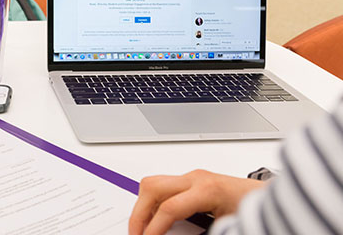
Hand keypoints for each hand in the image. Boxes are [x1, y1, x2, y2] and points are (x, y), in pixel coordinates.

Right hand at [128, 169, 265, 234]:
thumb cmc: (254, 209)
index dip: (153, 229)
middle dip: (139, 215)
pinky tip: (156, 219)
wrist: (269, 196)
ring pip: (153, 183)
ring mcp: (192, 177)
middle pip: (152, 188)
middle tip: (136, 234)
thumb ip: (200, 232)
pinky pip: (162, 186)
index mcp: (207, 189)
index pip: (169, 208)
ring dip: (143, 206)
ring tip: (144, 229)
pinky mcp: (191, 180)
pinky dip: (153, 203)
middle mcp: (196, 178)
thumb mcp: (229, 225)